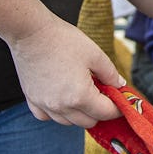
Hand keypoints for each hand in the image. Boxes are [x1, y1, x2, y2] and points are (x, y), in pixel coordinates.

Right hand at [8, 14, 124, 127]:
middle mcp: (61, 106)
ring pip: (68, 122)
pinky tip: (61, 97)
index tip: (122, 102)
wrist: (30, 32)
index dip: (117, 108)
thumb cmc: (63, 40)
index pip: (105, 113)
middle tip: (102, 94)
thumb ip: (111, 73)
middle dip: (99, 111)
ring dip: (79, 113)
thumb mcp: (95, 54)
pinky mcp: (31, 100)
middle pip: (88, 122)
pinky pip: (47, 117)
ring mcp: (44, 105)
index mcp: (80, 96)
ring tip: (82, 94)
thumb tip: (120, 85)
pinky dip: (57, 112)